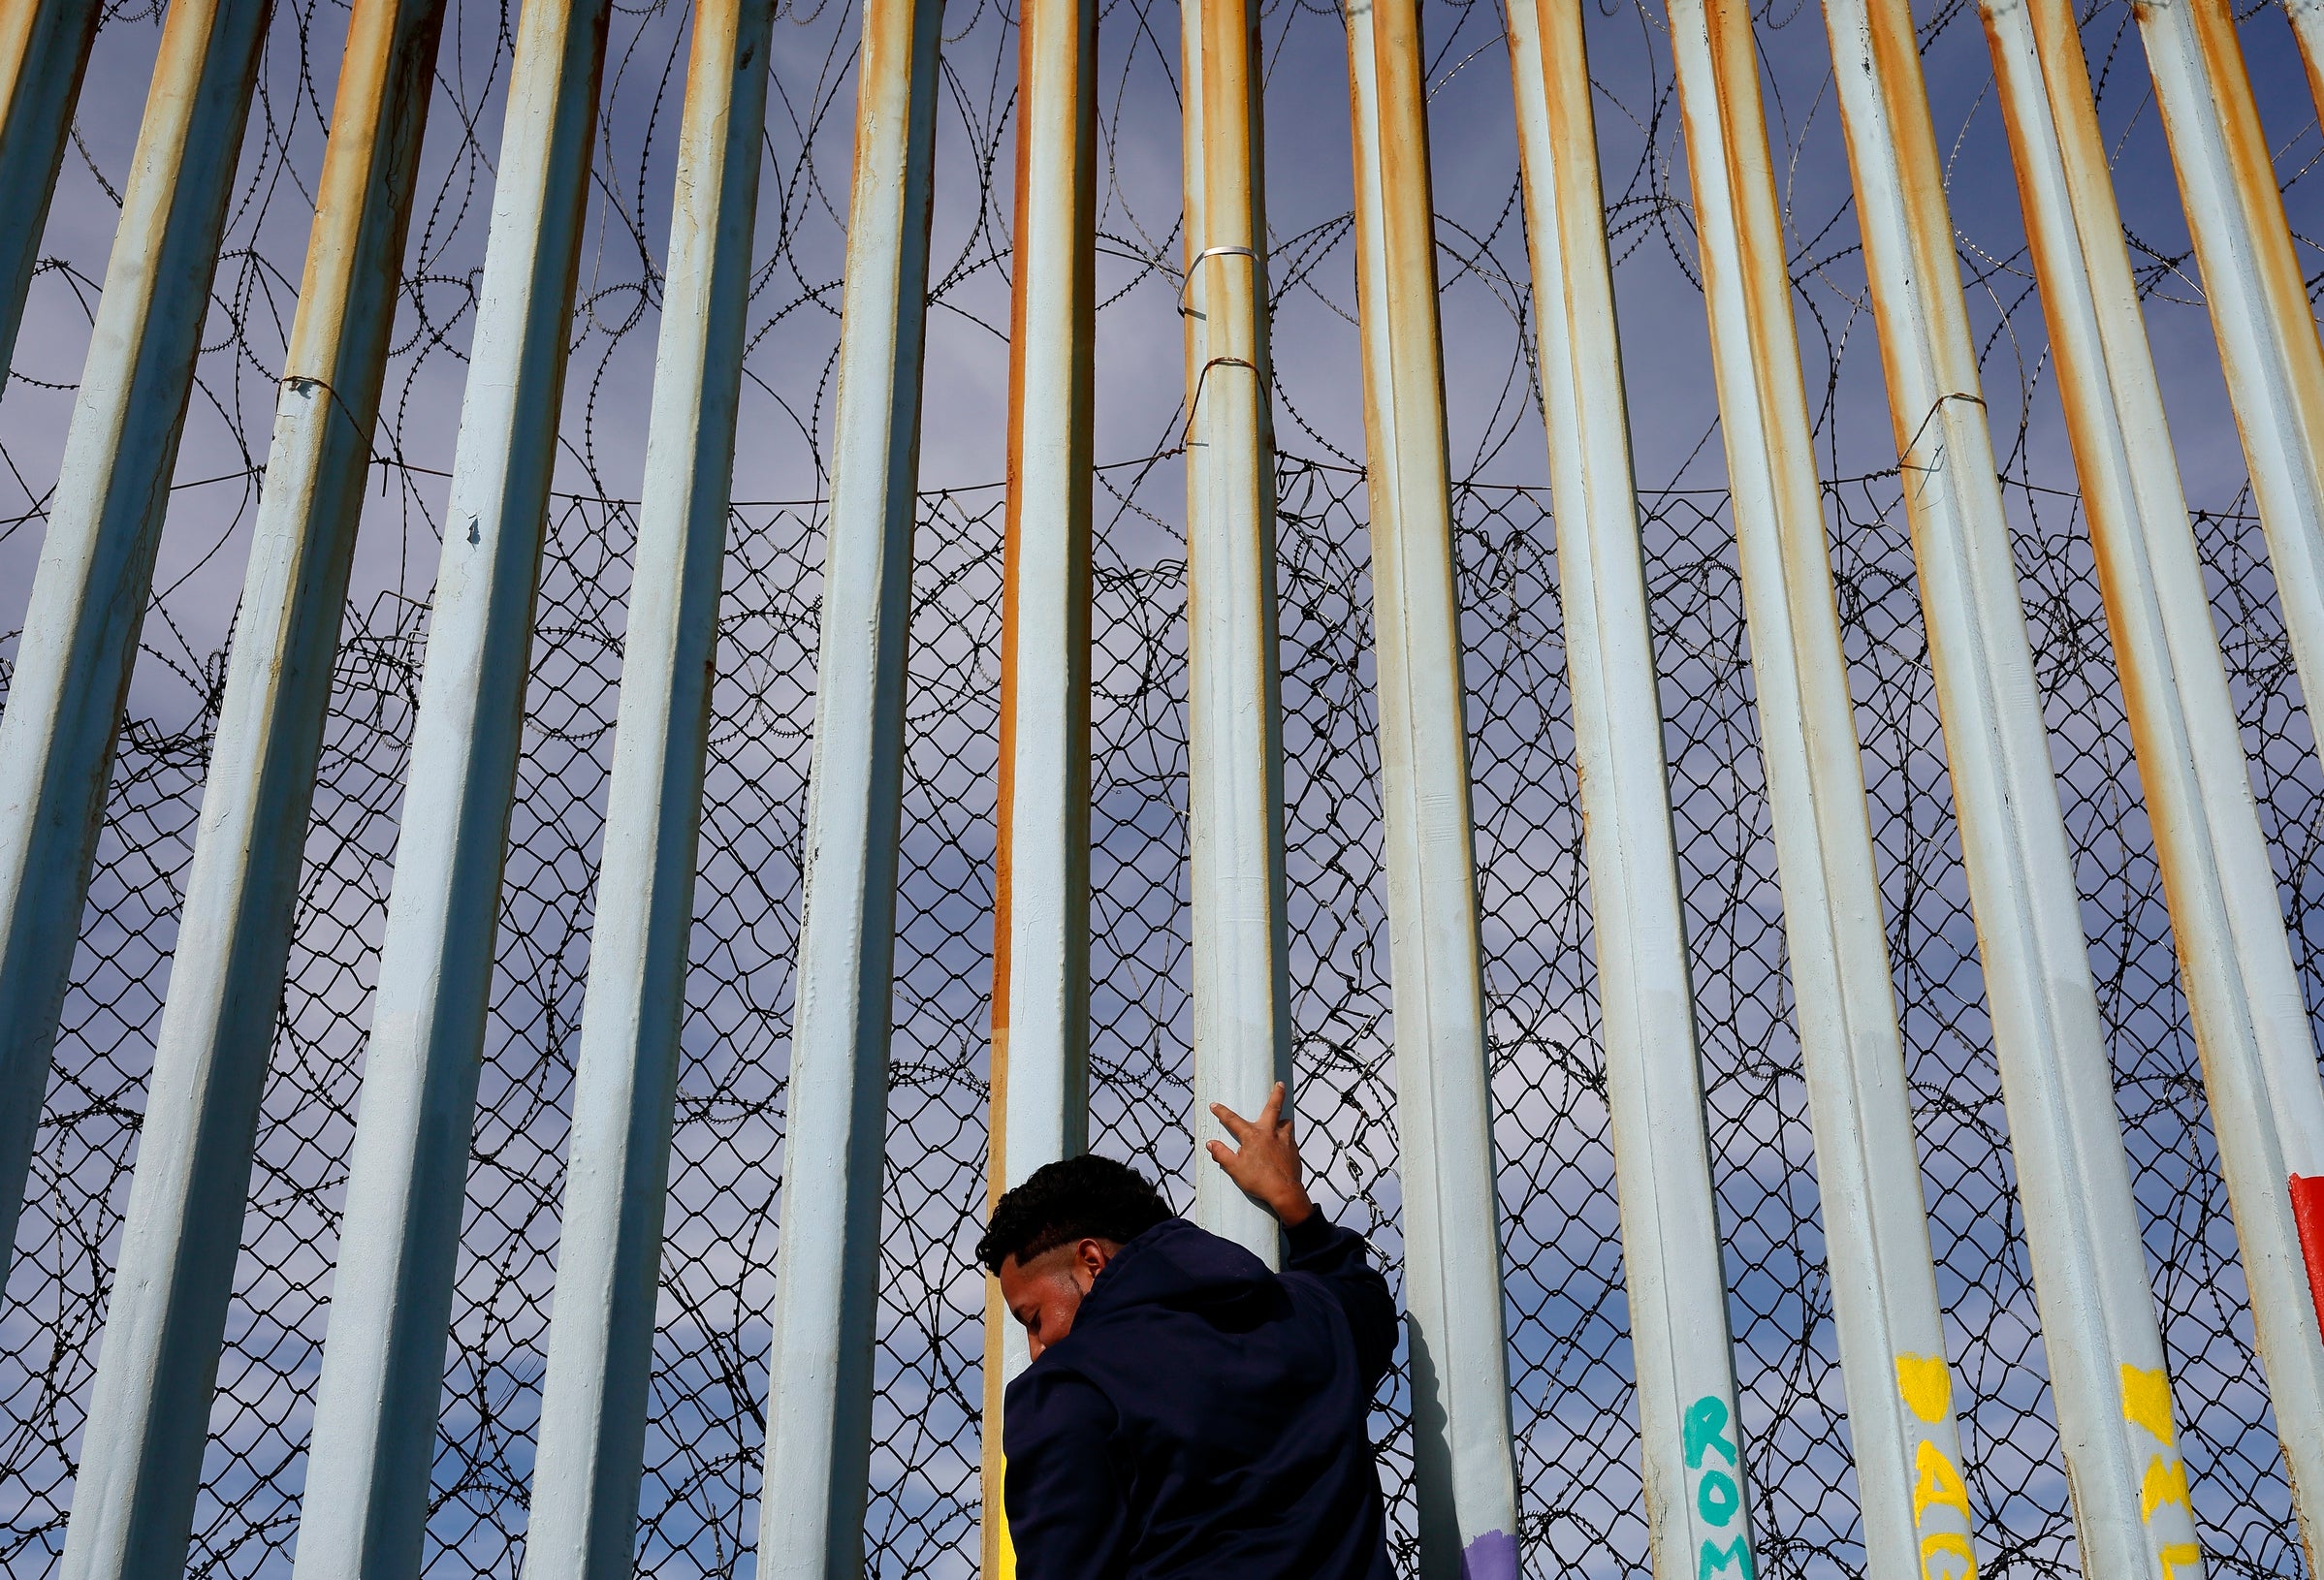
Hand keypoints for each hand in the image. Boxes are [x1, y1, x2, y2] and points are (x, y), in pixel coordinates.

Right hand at [1207, 1082, 1314, 1227]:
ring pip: (1287, 1122)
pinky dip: (1286, 1137)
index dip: (1222, 1112)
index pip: (1233, 1120)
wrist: (1285, 1192)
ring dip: (1282, 1120)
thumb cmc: (1259, 1181)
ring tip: (1280, 1121)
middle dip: (1277, 1094)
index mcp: (1253, 1136)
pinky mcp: (1295, 1150)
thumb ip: (1222, 1154)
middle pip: (1274, 1107)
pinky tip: (1283, 1145)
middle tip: (1280, 1084)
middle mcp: (1270, 1133)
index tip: (1215, 1106)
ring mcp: (1285, 1140)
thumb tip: (1210, 1144)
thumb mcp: (1234, 1169)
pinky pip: (1291, 1138)